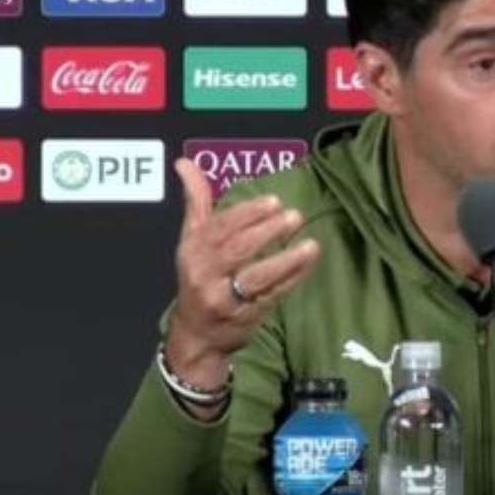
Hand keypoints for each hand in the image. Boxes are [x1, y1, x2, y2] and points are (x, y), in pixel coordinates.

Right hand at [164, 158, 320, 389]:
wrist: (196, 333)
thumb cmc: (199, 276)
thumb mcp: (191, 238)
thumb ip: (196, 200)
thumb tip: (184, 161)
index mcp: (193, 250)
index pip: (219, 227)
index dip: (247, 213)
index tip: (273, 201)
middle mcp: (204, 274)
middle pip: (237, 250)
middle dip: (267, 232)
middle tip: (294, 216)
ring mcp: (223, 298)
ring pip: (256, 277)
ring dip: (286, 260)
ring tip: (310, 245)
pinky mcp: (244, 317)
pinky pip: (272, 295)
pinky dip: (292, 279)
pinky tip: (308, 264)